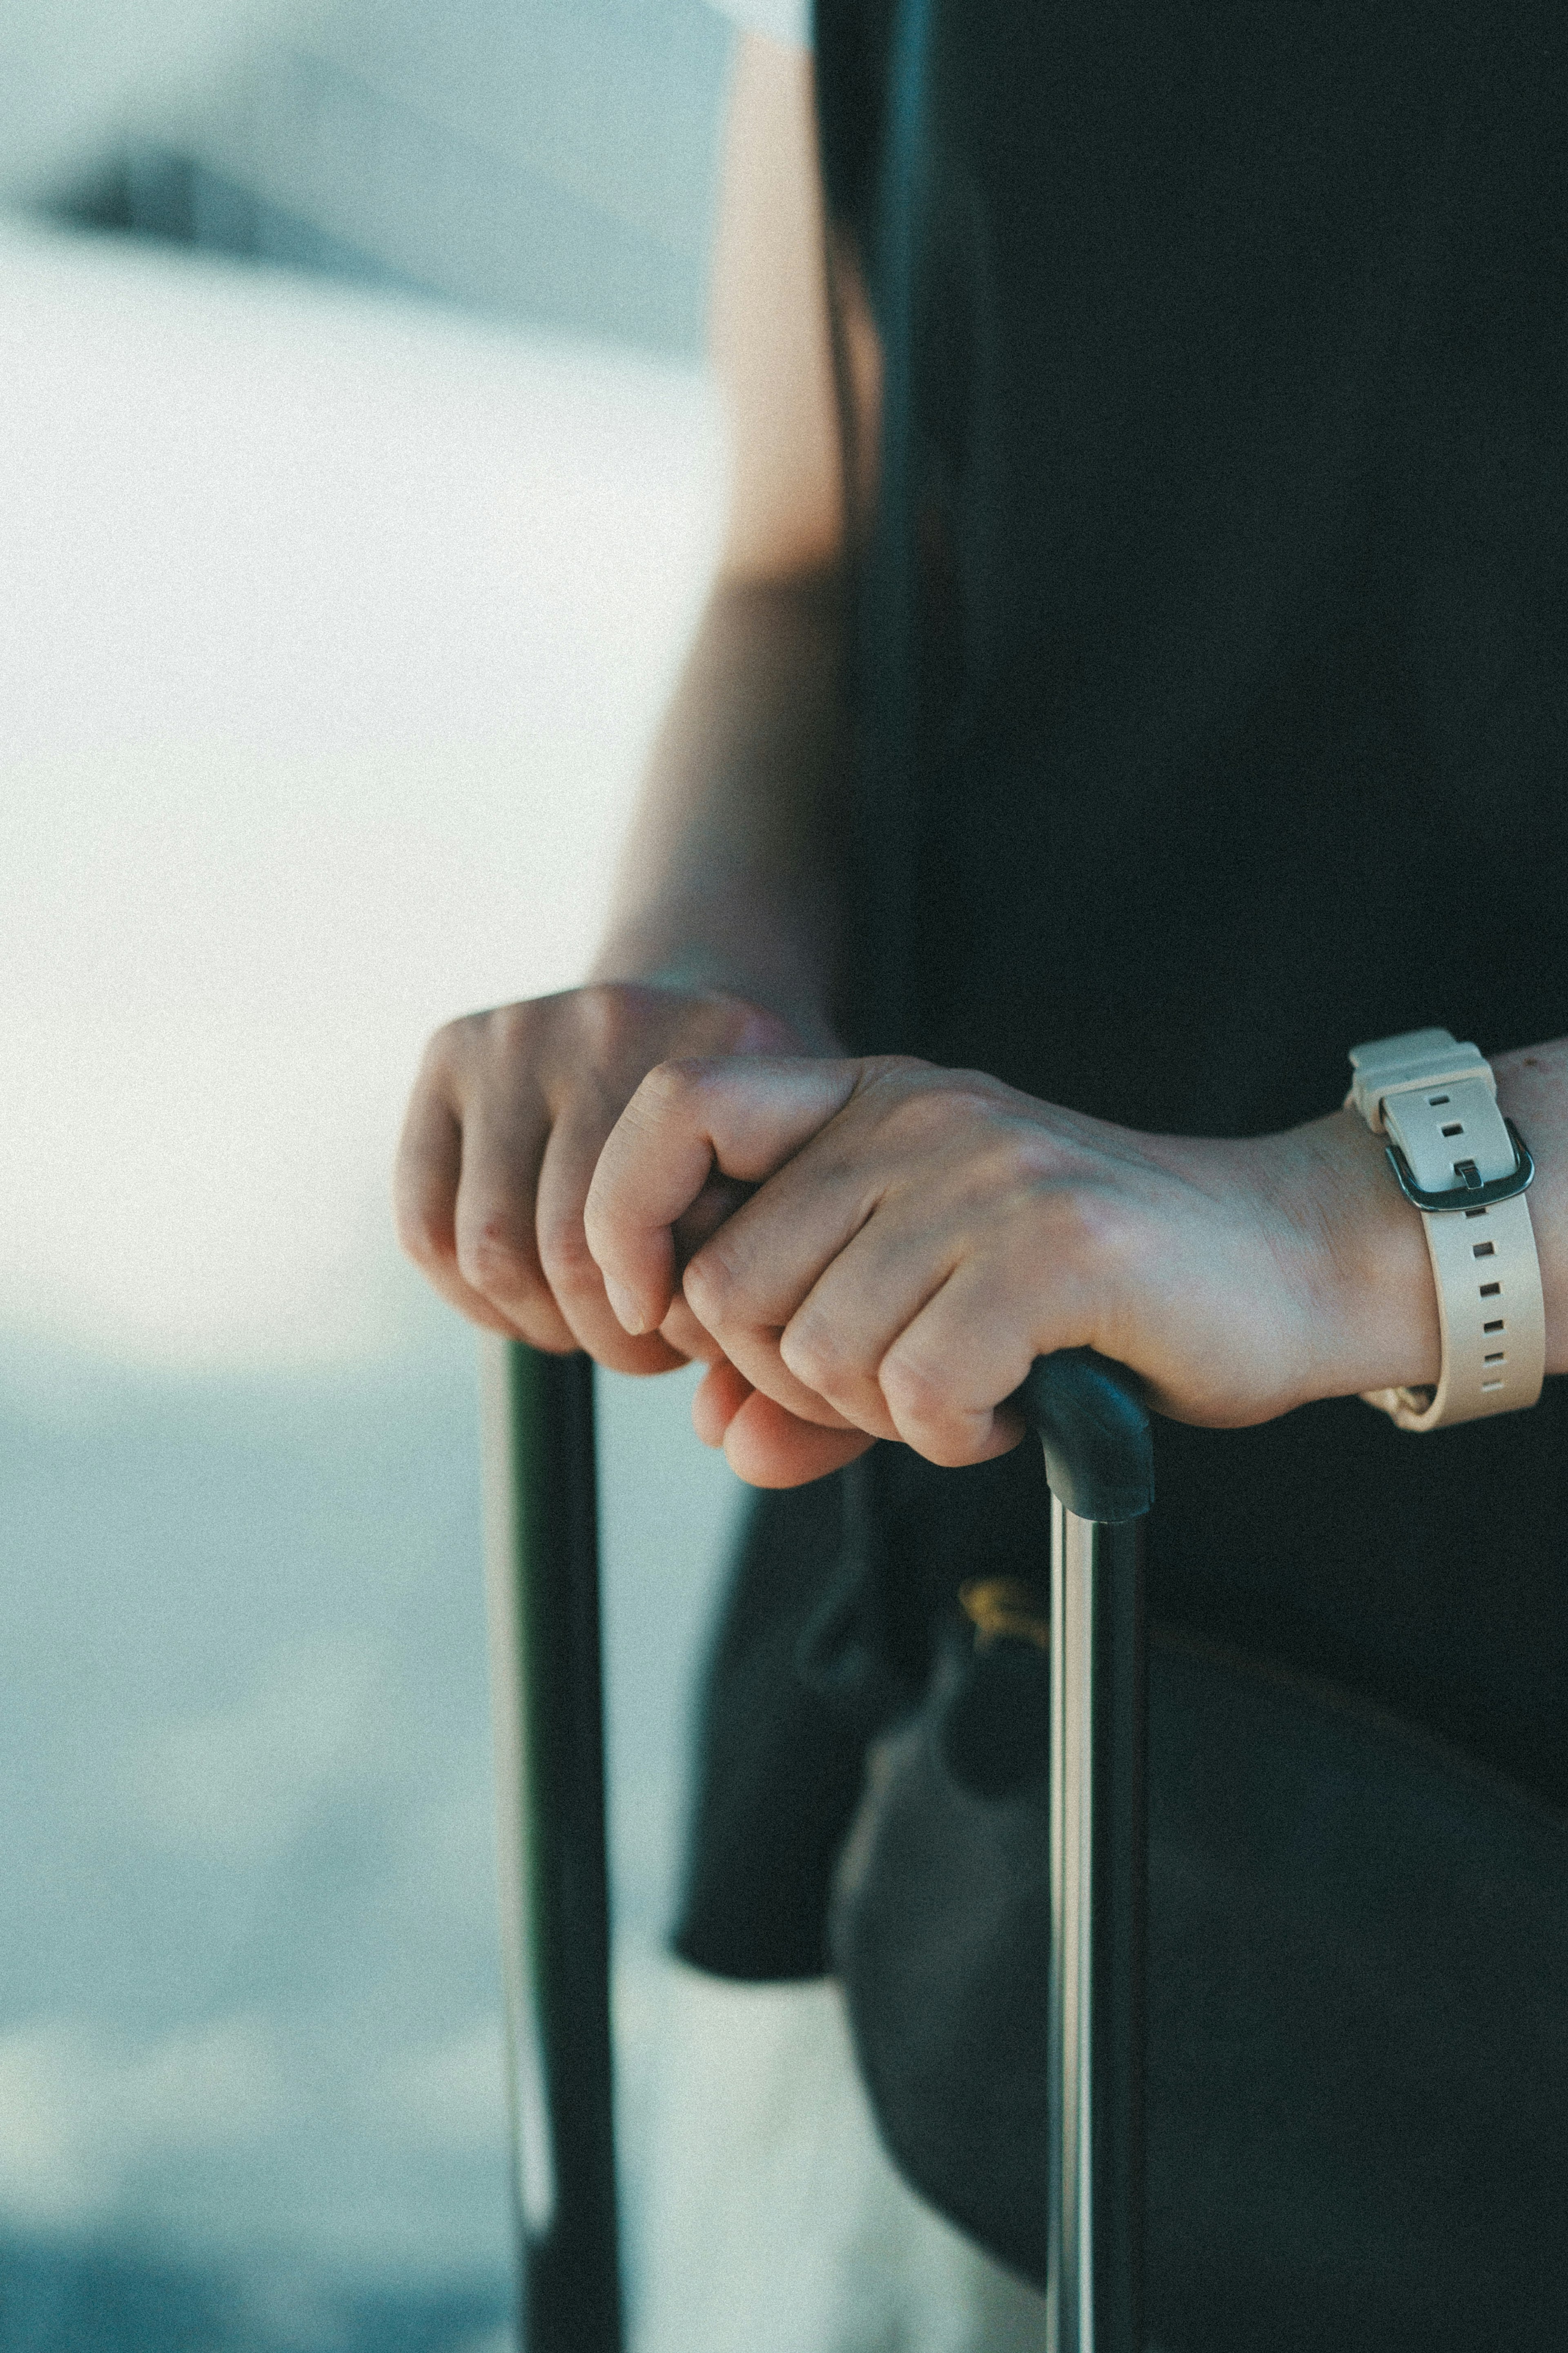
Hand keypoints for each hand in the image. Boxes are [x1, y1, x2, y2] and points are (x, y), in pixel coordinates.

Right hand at [394, 982, 800, 1373]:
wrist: (697, 1005)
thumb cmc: (756, 1133)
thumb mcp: (800, 1181)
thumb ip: (776, 1277)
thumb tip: (720, 1416)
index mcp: (720, 1050)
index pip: (658, 1232)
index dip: (659, 1319)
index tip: (680, 1339)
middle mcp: (613, 1022)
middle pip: (563, 1250)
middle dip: (599, 1332)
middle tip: (639, 1346)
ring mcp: (520, 1030)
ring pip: (487, 1250)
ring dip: (536, 1321)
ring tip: (587, 1324)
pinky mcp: (450, 1050)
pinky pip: (425, 1223)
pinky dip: (471, 1293)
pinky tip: (528, 1299)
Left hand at [584, 1053, 1442, 1481]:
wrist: (1289, 1259)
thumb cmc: (1099, 1288)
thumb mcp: (929, 1302)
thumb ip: (811, 1366)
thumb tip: (721, 1440)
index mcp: (867, 1099)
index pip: (674, 1115)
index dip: (629, 1224)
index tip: (668, 1323)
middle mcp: (914, 1117)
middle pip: (730, 1285)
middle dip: (791, 1377)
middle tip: (895, 1382)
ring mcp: (985, 1175)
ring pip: (819, 1350)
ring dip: (887, 1411)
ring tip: (976, 1381)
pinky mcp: (1056, 1248)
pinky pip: (922, 1392)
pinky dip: (960, 1434)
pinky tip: (1016, 1403)